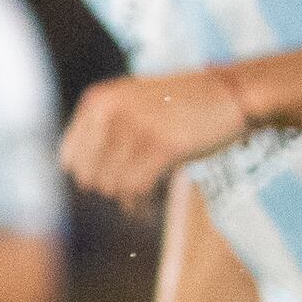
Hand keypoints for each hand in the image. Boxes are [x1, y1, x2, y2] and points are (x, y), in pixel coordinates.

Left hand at [61, 72, 252, 214]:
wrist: (231, 93)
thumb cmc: (184, 103)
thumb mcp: (132, 102)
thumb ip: (103, 128)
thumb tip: (80, 178)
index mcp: (98, 101)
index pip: (70, 158)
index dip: (91, 176)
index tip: (112, 184)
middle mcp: (111, 112)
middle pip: (89, 176)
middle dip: (109, 190)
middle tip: (130, 195)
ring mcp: (137, 128)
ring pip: (112, 186)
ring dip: (126, 200)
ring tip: (141, 203)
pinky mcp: (163, 146)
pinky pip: (137, 189)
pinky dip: (140, 204)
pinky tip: (148, 208)